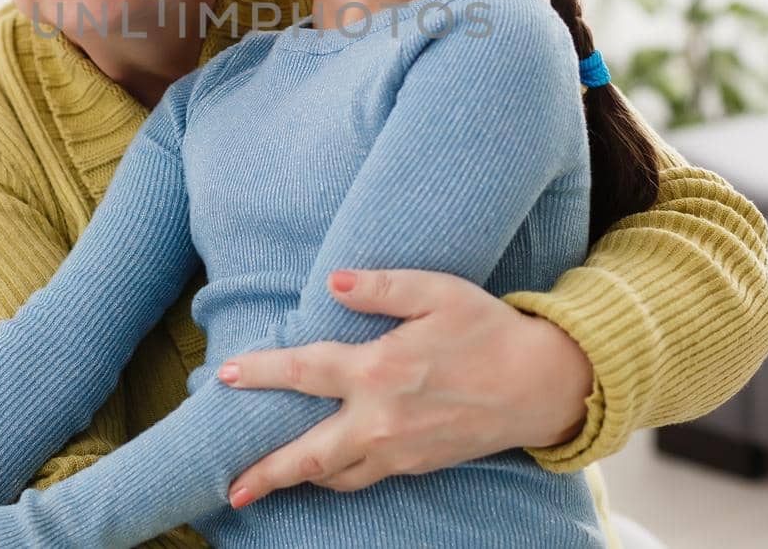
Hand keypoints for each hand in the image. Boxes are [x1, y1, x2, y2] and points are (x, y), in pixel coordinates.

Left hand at [216, 268, 592, 508]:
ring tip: (264, 483)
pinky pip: (365, 479)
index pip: (306, 371)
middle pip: (310, 454)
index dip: (262, 372)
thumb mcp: (438, 292)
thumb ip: (382, 287)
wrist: (541, 385)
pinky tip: (322, 473)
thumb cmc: (489, 330)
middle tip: (230, 488)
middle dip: (267, 472)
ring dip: (298, 479)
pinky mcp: (417, 466)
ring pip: (336, 475)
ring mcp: (401, 450)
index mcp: (382, 370)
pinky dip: (337, 478)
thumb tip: (333, 280)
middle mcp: (384, 419)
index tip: (225, 375)